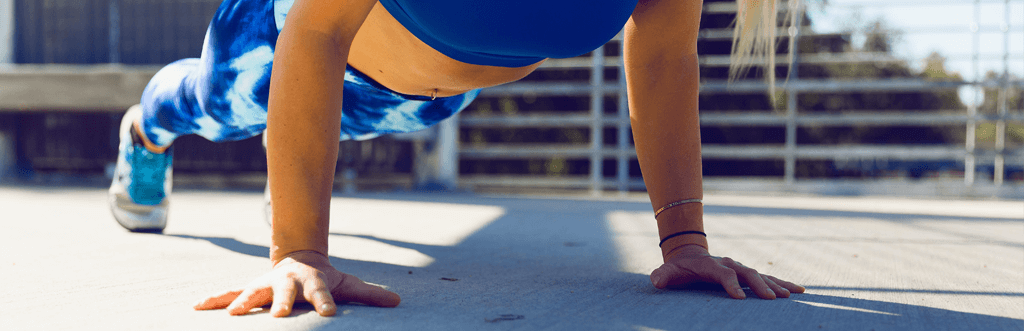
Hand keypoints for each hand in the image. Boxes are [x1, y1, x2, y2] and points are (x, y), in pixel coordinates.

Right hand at [193, 250, 400, 316]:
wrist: (299, 258)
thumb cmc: (324, 279)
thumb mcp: (347, 284)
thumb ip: (369, 295)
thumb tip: (397, 302)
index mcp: (312, 282)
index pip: (322, 294)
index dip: (325, 303)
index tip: (328, 314)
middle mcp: (287, 283)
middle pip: (284, 293)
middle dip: (280, 303)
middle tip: (277, 315)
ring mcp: (266, 285)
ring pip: (252, 292)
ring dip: (241, 302)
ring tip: (231, 314)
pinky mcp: (250, 290)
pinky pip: (229, 294)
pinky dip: (213, 300)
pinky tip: (195, 307)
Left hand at [649, 245, 803, 298]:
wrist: (689, 256)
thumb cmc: (679, 268)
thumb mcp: (668, 271)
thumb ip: (662, 275)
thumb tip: (655, 281)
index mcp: (712, 265)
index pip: (724, 274)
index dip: (731, 285)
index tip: (740, 298)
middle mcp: (729, 264)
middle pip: (747, 274)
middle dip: (760, 285)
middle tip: (773, 299)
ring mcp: (740, 268)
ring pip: (761, 275)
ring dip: (777, 284)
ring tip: (793, 294)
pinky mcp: (747, 274)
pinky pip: (767, 277)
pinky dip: (783, 283)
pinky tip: (799, 290)